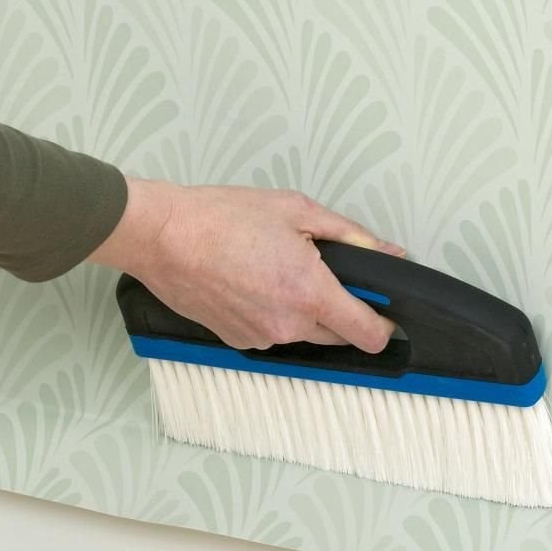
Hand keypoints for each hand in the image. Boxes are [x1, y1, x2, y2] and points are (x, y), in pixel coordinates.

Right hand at [87, 176, 404, 351]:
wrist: (162, 236)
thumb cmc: (221, 217)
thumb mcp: (295, 210)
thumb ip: (351, 236)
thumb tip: (389, 254)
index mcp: (309, 291)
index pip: (370, 334)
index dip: (385, 323)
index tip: (382, 306)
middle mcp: (288, 324)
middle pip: (340, 336)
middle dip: (340, 309)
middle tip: (315, 269)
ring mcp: (261, 337)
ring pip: (304, 334)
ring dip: (303, 311)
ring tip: (273, 269)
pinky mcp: (237, 340)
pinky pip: (272, 333)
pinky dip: (272, 313)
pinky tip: (250, 281)